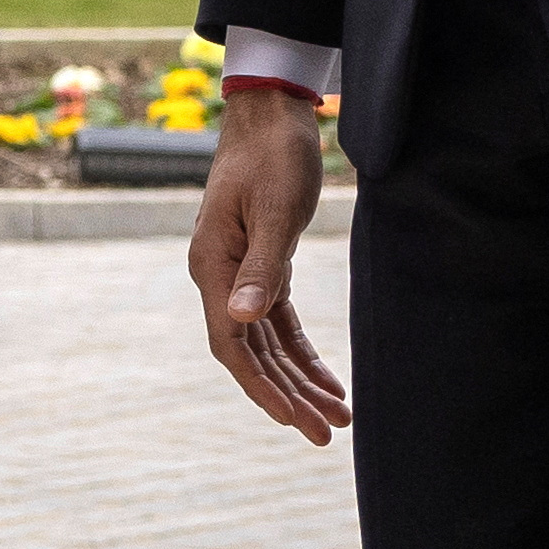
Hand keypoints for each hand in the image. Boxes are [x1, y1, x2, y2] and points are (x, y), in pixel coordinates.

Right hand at [187, 84, 351, 445]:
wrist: (270, 113)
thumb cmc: (273, 156)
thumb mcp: (274, 211)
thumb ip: (260, 268)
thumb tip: (241, 321)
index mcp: (211, 265)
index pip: (231, 344)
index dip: (262, 387)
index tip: (294, 420)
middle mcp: (218, 275)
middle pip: (250, 352)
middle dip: (288, 396)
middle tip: (328, 435)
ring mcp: (237, 271)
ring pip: (265, 342)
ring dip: (298, 380)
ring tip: (336, 416)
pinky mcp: (262, 263)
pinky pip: (277, 321)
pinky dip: (301, 352)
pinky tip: (327, 378)